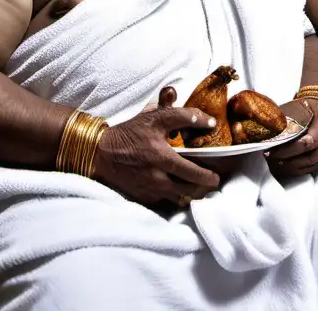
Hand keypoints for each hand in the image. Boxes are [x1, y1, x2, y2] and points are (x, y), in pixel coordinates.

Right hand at [93, 106, 221, 205]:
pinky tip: (177, 187)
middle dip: (203, 188)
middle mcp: (157, 179)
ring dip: (190, 194)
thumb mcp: (155, 117)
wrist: (100, 154)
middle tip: (210, 183)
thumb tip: (210, 121)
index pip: (193, 173)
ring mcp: (149, 191)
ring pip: (179, 199)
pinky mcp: (143, 198)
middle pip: (190, 191)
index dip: (208, 177)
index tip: (216, 177)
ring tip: (197, 186)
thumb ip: (185, 116)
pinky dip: (173, 195)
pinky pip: (164, 201)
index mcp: (162, 159)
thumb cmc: (129, 134)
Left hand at [266, 99, 317, 177]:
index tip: (272, 150)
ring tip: (273, 163)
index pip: (306, 143)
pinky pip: (309, 170)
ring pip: (308, 166)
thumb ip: (284, 119)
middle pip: (308, 158)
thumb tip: (265, 127)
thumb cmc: (309, 110)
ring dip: (289, 168)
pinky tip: (282, 167)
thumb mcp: (299, 109)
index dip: (287, 150)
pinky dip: (294, 170)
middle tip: (270, 157)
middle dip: (287, 160)